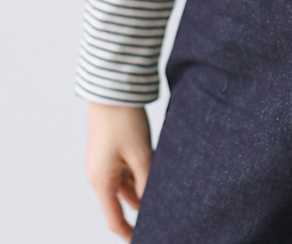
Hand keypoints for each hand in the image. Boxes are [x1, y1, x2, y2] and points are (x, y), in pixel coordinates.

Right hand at [84, 102, 153, 241]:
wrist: (112, 89)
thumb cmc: (124, 121)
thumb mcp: (141, 154)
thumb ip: (147, 181)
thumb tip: (153, 203)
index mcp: (101, 181)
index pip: (114, 218)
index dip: (129, 233)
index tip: (143, 239)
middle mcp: (99, 174)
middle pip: (122, 200)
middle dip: (143, 204)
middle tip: (165, 206)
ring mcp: (103, 161)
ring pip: (126, 183)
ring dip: (143, 184)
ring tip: (166, 182)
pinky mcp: (109, 149)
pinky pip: (125, 169)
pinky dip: (139, 171)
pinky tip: (157, 165)